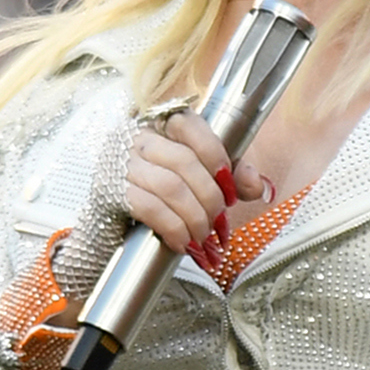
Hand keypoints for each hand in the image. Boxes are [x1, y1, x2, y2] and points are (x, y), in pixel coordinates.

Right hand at [125, 114, 268, 275]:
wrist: (108, 220)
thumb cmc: (158, 194)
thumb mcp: (197, 179)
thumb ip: (231, 177)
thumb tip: (260, 187)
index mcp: (160, 125)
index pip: (190, 125)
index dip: (217, 157)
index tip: (231, 191)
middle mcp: (137, 138)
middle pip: (184, 161)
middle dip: (210, 198)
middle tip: (220, 223)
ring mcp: (121, 164)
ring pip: (170, 186)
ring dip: (195, 218)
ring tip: (204, 239)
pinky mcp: (112, 193)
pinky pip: (151, 209)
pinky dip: (174, 229)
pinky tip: (184, 244)